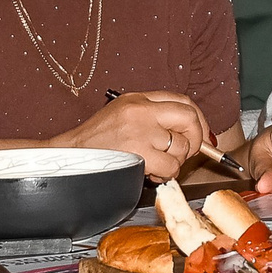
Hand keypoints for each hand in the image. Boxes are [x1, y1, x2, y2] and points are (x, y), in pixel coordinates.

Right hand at [62, 91, 213, 180]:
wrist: (71, 156)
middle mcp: (141, 110)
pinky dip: (167, 174)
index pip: (182, 101)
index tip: (200, 134)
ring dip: (176, 162)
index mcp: (138, 99)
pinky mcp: (139, 153)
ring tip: (160, 165)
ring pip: (181, 146)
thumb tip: (190, 131)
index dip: (198, 119)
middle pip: (189, 118)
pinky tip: (152, 173)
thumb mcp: (122, 114)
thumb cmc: (96, 141)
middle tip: (186, 152)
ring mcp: (140, 131)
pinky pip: (170, 165)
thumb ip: (153, 116)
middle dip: (196, 138)